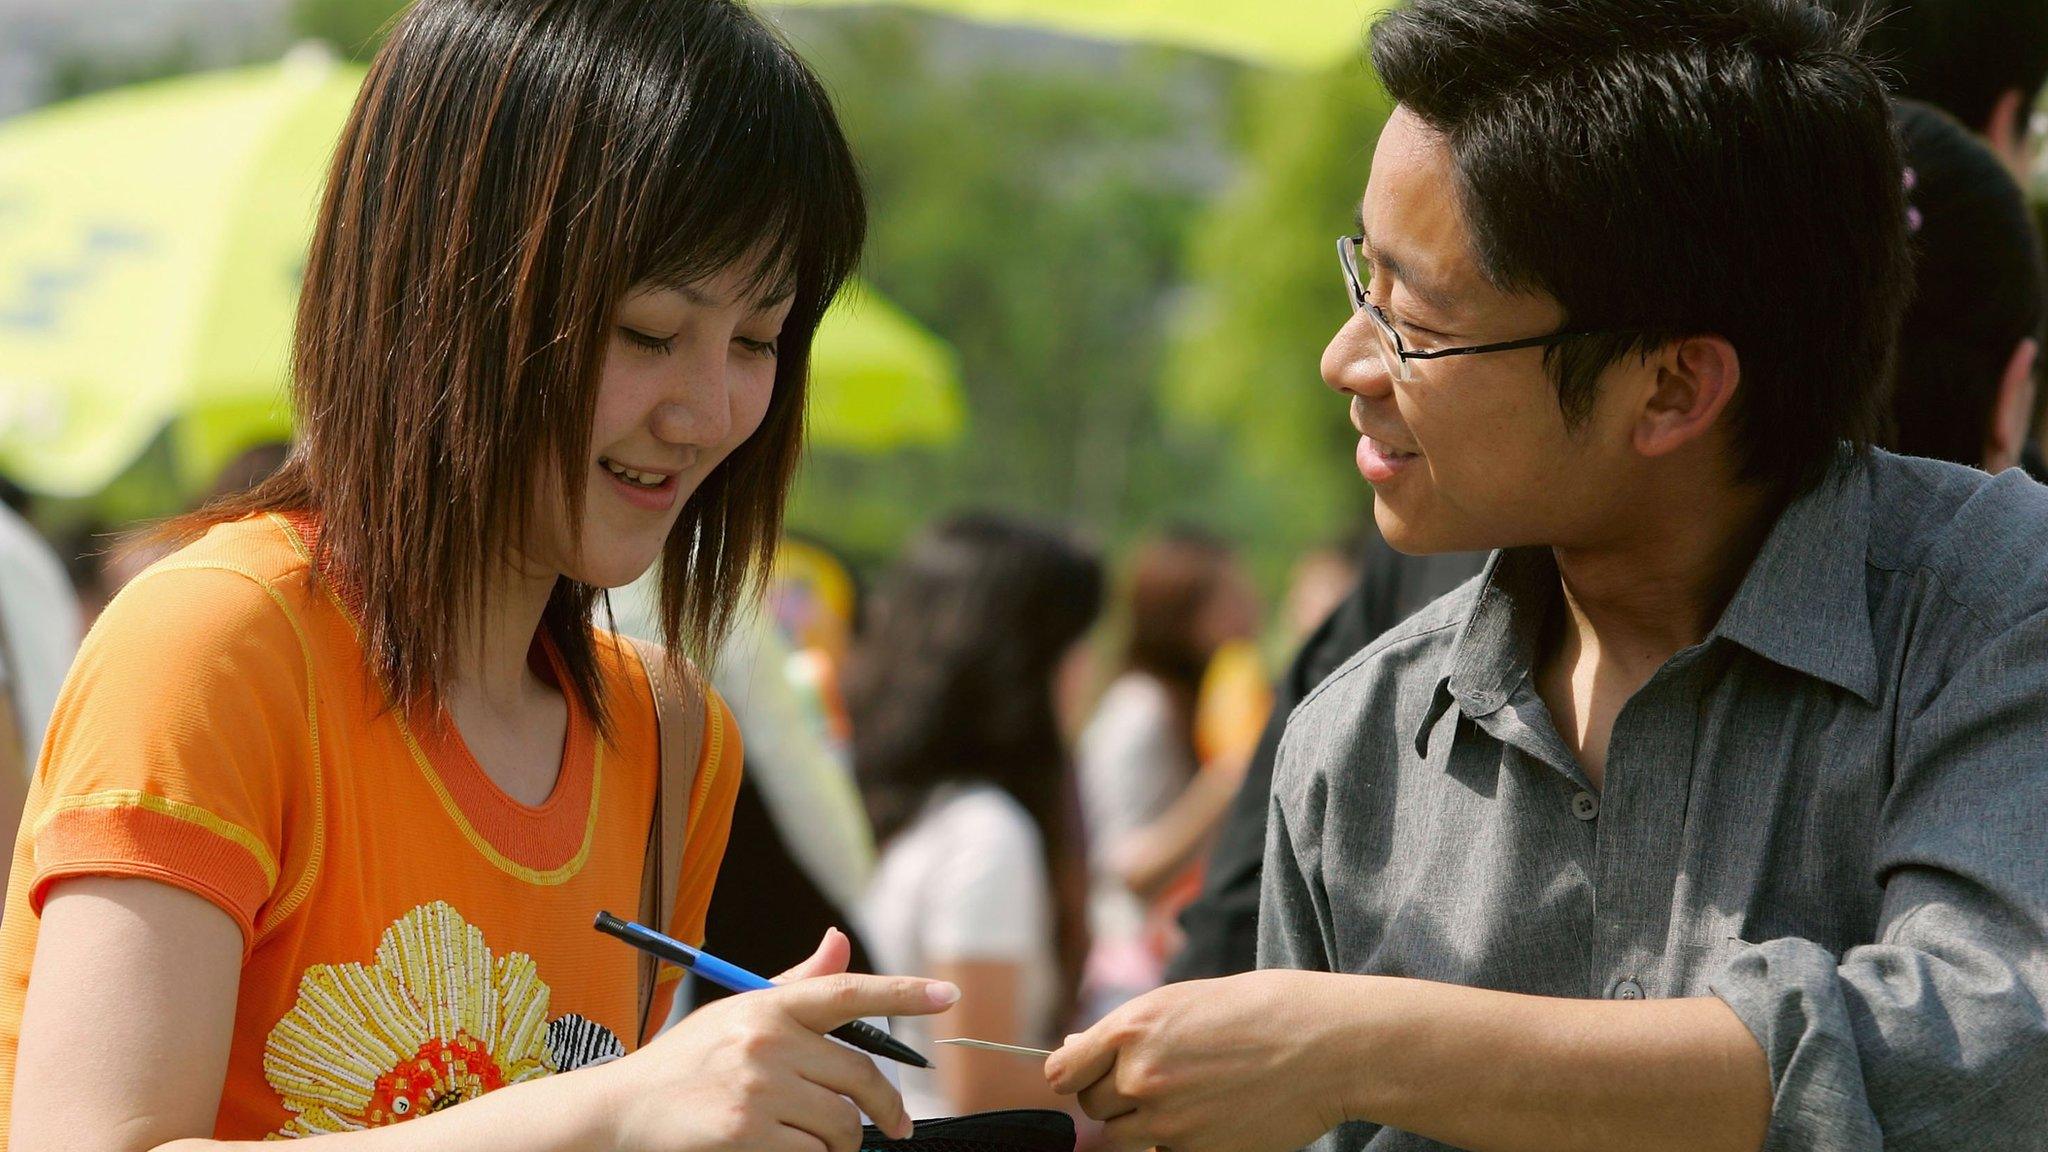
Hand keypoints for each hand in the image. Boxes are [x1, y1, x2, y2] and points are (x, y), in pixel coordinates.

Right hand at [599, 928, 959, 1151]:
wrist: (623, 1109)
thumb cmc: (690, 1060)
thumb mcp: (739, 1011)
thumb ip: (798, 984)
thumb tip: (841, 942)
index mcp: (769, 1004)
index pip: (847, 991)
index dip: (903, 992)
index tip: (947, 995)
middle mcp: (765, 1039)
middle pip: (859, 1075)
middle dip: (885, 1108)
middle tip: (897, 1126)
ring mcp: (755, 1087)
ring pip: (840, 1124)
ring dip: (842, 1142)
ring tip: (825, 1142)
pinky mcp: (744, 1132)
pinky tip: (790, 1150)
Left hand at [1045, 971, 1355, 1151]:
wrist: (1324, 1044)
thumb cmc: (1258, 1011)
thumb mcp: (1182, 1001)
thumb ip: (1126, 1031)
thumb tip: (1073, 1050)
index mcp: (1131, 1028)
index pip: (1063, 1073)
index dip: (1075, 1074)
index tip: (1089, 1074)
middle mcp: (1140, 1076)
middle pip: (1093, 1106)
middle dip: (1116, 1096)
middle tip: (1163, 1076)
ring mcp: (1167, 1120)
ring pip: (1124, 1135)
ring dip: (1144, 1120)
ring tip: (1192, 1092)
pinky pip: (1164, 1151)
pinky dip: (1180, 1139)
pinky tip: (1215, 1111)